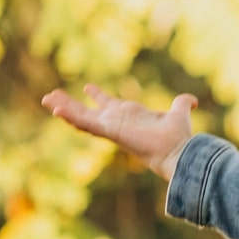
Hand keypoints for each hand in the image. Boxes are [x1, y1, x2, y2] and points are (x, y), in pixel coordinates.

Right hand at [41, 84, 198, 181]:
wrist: (179, 151)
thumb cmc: (179, 137)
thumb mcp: (178, 114)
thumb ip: (181, 104)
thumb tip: (191, 100)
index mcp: (128, 116)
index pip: (108, 105)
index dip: (98, 95)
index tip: (87, 86)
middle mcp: (117, 122)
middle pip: (88, 111)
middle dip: (70, 103)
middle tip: (51, 96)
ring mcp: (112, 128)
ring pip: (82, 117)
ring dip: (64, 108)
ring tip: (47, 100)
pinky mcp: (111, 132)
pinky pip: (87, 125)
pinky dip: (72, 117)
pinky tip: (56, 111)